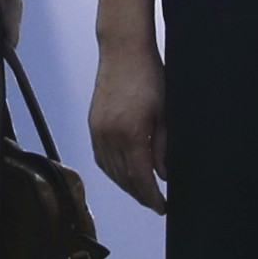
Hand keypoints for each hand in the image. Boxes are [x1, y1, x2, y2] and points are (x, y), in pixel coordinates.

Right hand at [89, 30, 172, 213]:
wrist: (123, 51)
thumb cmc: (150, 77)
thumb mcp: (164, 114)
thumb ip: (163, 147)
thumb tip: (164, 175)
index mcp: (132, 134)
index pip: (141, 177)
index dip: (151, 196)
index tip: (162, 207)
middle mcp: (110, 136)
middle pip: (124, 178)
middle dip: (140, 194)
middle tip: (155, 204)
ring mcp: (98, 131)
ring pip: (110, 170)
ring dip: (126, 186)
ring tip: (141, 192)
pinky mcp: (93, 125)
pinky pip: (101, 158)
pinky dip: (112, 171)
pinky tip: (123, 174)